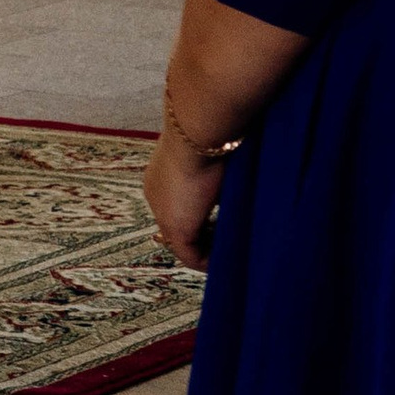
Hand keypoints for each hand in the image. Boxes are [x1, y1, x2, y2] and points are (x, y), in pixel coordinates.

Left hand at [142, 124, 226, 267]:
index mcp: (163, 176)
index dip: (203, 221)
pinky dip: (209, 262)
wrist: (198, 132)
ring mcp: (162, 212)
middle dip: (206, 238)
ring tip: (232, 253)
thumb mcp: (214, 159)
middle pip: (180, 227)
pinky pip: (190, 256)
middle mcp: (157, 195)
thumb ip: (218, 180)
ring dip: (209, 251)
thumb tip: (238, 192)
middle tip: (230, 244)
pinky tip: (228, 261)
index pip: (181, 206)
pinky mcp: (175, 227)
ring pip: (184, 243)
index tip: (225, 228)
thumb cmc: (212, 137)